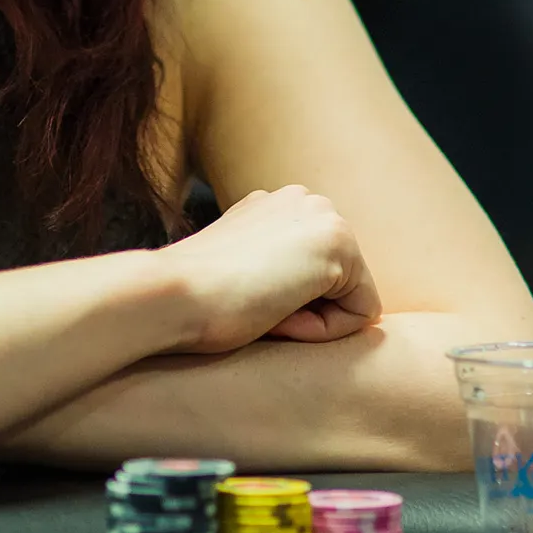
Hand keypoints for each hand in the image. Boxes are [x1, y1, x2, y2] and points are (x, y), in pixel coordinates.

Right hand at [166, 185, 381, 351]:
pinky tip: (280, 316)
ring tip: (264, 311)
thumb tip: (294, 296)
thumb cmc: (191, 298)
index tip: (242, 301)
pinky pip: (361, 313)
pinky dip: (326, 331)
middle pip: (339, 286)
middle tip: (253, 309)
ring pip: (351, 298)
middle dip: (305, 311)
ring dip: (313, 320)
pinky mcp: (338, 245)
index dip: (284, 306)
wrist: (171, 294)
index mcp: (276, 206)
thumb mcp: (235, 273)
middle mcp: (305, 201)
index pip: (314, 277)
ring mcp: (323, 217)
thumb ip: (268, 270)